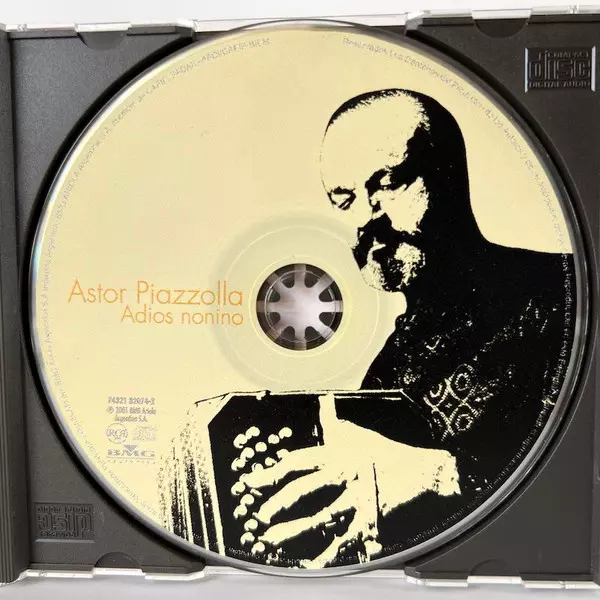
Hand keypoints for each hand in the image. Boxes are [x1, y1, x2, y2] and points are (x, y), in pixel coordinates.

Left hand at [241, 418, 459, 567]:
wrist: (419, 467)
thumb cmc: (384, 448)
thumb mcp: (355, 430)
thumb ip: (333, 419)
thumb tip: (324, 400)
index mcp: (335, 453)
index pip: (297, 462)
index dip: (272, 471)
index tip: (251, 481)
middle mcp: (342, 472)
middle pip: (303, 489)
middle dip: (278, 502)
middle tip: (257, 515)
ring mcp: (355, 495)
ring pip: (319, 514)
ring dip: (293, 529)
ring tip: (271, 538)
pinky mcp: (369, 514)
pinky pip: (346, 536)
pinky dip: (329, 552)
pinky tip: (312, 563)